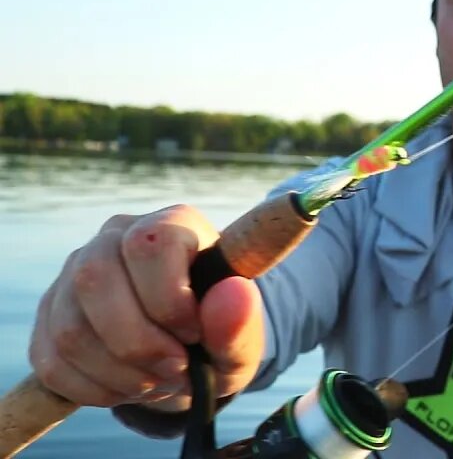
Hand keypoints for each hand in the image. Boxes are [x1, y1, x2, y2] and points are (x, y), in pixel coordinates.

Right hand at [28, 204, 264, 410]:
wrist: (188, 354)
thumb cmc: (217, 337)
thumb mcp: (240, 340)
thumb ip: (240, 322)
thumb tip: (234, 293)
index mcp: (172, 225)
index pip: (150, 243)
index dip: (170, 299)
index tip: (194, 334)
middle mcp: (115, 236)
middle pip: (96, 278)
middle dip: (138, 343)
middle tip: (174, 369)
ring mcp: (73, 273)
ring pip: (70, 328)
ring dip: (117, 373)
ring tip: (156, 380)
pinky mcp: (49, 315)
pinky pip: (52, 361)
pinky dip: (93, 389)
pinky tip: (127, 386)